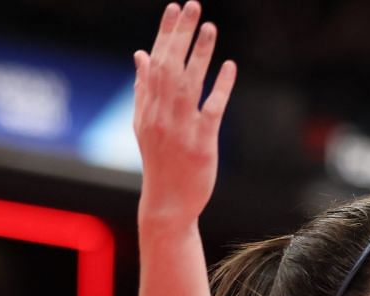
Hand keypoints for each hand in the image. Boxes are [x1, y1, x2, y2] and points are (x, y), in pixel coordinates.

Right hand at [132, 2, 237, 224]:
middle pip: (170, 67)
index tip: (173, 8)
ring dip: (200, 54)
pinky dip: (221, 87)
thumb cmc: (160, 162)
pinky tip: (229, 66)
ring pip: (189, 84)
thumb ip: (143, 88)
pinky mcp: (201, 144)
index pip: (155, 62)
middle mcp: (161, 115)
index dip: (165, 34)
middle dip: (180, 35)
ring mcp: (181, 129)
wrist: (167, 203)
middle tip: (192, 6)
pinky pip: (212, 110)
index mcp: (148, 108)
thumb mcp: (144, 125)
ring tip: (209, 27)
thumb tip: (140, 54)